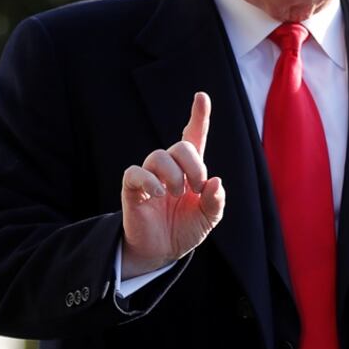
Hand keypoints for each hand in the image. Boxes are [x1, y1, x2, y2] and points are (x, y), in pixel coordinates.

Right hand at [120, 92, 224, 277]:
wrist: (162, 252)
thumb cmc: (185, 229)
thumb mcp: (208, 218)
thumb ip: (215, 201)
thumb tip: (216, 182)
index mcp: (190, 170)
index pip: (194, 137)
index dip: (198, 116)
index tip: (201, 96)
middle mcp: (170, 168)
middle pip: (181, 146)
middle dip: (194, 165)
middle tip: (196, 187)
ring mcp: (150, 176)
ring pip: (158, 156)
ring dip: (173, 175)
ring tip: (177, 194)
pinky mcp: (132, 189)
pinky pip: (135, 173)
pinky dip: (149, 180)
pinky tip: (158, 193)